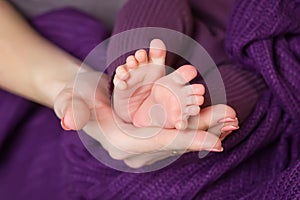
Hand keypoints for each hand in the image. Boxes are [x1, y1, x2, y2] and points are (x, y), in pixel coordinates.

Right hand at [54, 71, 222, 167]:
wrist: (80, 98)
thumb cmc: (76, 95)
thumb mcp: (72, 97)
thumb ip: (71, 108)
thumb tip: (67, 120)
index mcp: (121, 143)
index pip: (160, 145)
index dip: (188, 142)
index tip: (218, 143)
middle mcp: (136, 149)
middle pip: (176, 142)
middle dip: (205, 131)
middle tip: (233, 121)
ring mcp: (143, 144)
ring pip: (180, 137)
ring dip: (204, 126)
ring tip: (230, 118)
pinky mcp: (149, 135)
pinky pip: (178, 132)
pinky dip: (196, 124)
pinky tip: (213, 117)